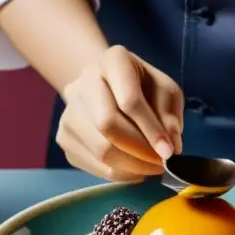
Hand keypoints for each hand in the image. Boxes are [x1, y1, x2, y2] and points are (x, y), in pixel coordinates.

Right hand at [57, 46, 183, 180]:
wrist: (105, 87)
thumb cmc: (143, 88)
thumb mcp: (165, 91)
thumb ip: (170, 116)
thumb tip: (170, 146)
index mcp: (113, 61)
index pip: (129, 100)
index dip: (151, 130)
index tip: (169, 152)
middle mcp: (83, 83)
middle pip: (108, 126)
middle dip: (140, 151)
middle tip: (161, 163)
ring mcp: (68, 112)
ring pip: (100, 150)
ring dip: (133, 166)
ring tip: (152, 168)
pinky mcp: (64, 138)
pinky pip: (94, 166)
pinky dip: (120, 173)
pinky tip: (134, 168)